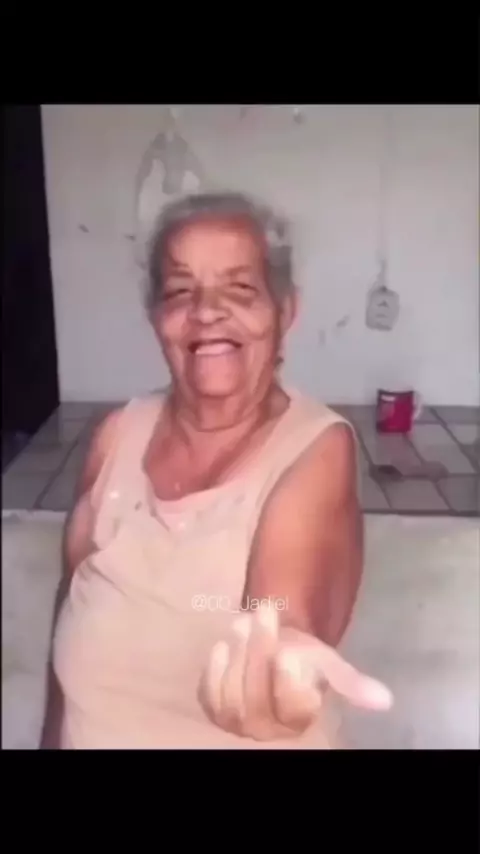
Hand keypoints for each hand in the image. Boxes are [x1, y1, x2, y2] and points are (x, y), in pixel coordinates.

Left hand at [199, 604, 392, 741]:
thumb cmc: (304, 660)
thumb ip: (352, 682)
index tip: (289, 652)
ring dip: (238, 654)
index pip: (292, 707)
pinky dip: (214, 669)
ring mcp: (237, 721)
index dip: (288, 682)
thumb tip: (386, 699)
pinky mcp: (214, 707)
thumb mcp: (329, 665)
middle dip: (260, 652)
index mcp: (299, 720)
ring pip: (232, 695)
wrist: (275, 652)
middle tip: (267, 613)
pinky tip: (223, 645)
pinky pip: (209, 693)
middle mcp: (267, 730)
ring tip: (245, 620)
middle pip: (257, 698)